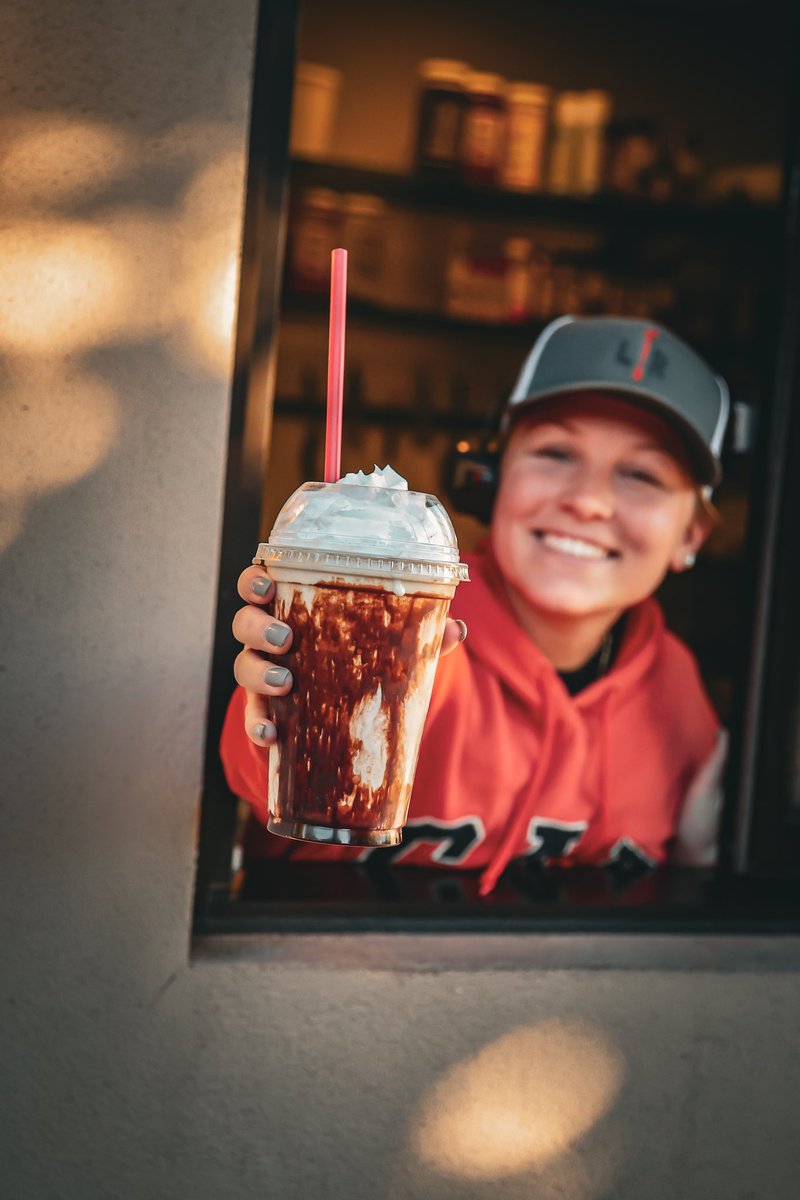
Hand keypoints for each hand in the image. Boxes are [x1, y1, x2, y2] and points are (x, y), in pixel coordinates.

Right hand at [232, 565, 466, 747]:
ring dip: (259, 674)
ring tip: (286, 683)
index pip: (258, 584)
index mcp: (292, 608)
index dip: (254, 582)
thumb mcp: (384, 642)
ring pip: (243, 667)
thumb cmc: (358, 657)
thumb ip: (416, 633)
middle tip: (285, 638)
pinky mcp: (267, 711)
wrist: (345, 710)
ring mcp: (264, 674)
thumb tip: (457, 629)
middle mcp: (269, 638)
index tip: (266, 586)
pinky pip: (253, 717)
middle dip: (258, 628)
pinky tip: (271, 735)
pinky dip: (257, 725)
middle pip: (244, 623)